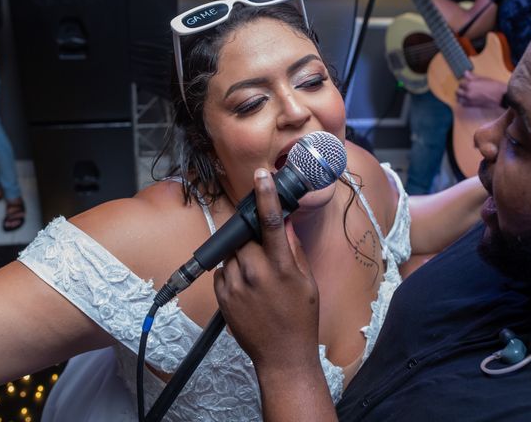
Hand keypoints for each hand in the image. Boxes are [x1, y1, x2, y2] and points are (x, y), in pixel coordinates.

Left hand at [214, 169, 319, 372]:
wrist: (282, 355)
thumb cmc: (300, 318)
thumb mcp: (307, 282)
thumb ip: (293, 249)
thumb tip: (283, 223)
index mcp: (282, 267)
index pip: (271, 222)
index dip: (266, 195)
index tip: (261, 175)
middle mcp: (257, 273)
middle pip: (245, 235)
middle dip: (252, 237)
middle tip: (265, 254)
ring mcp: (236, 286)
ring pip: (233, 252)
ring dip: (243, 255)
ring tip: (259, 277)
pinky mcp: (222, 297)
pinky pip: (224, 270)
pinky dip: (233, 272)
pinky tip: (248, 288)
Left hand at [456, 71, 506, 108]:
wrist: (501, 96)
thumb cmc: (494, 86)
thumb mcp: (483, 79)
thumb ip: (472, 77)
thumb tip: (465, 73)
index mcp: (470, 85)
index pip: (461, 83)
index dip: (464, 83)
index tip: (467, 83)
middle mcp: (467, 93)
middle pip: (458, 92)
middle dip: (460, 90)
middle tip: (465, 88)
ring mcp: (469, 100)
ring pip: (459, 99)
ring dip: (460, 96)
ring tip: (465, 95)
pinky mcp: (472, 106)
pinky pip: (463, 104)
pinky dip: (463, 102)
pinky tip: (468, 99)